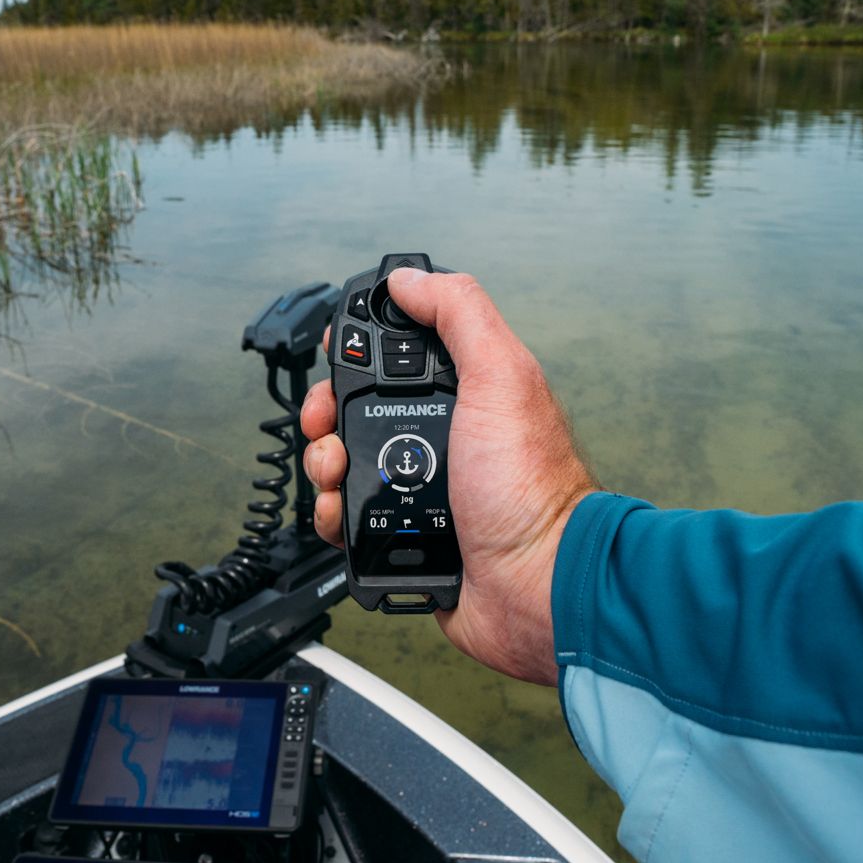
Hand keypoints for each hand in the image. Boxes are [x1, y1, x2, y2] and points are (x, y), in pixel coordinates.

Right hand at [300, 268, 596, 684]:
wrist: (537, 584)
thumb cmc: (531, 486)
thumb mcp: (501, 376)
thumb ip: (459, 314)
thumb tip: (407, 279)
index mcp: (464, 391)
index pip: (395, 352)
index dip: (357, 349)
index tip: (336, 355)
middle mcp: (440, 435)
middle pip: (354, 407)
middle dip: (327, 412)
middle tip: (328, 426)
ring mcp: (419, 486)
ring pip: (343, 461)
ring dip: (324, 464)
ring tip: (337, 475)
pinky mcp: (401, 534)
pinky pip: (348, 517)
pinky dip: (333, 513)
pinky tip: (342, 513)